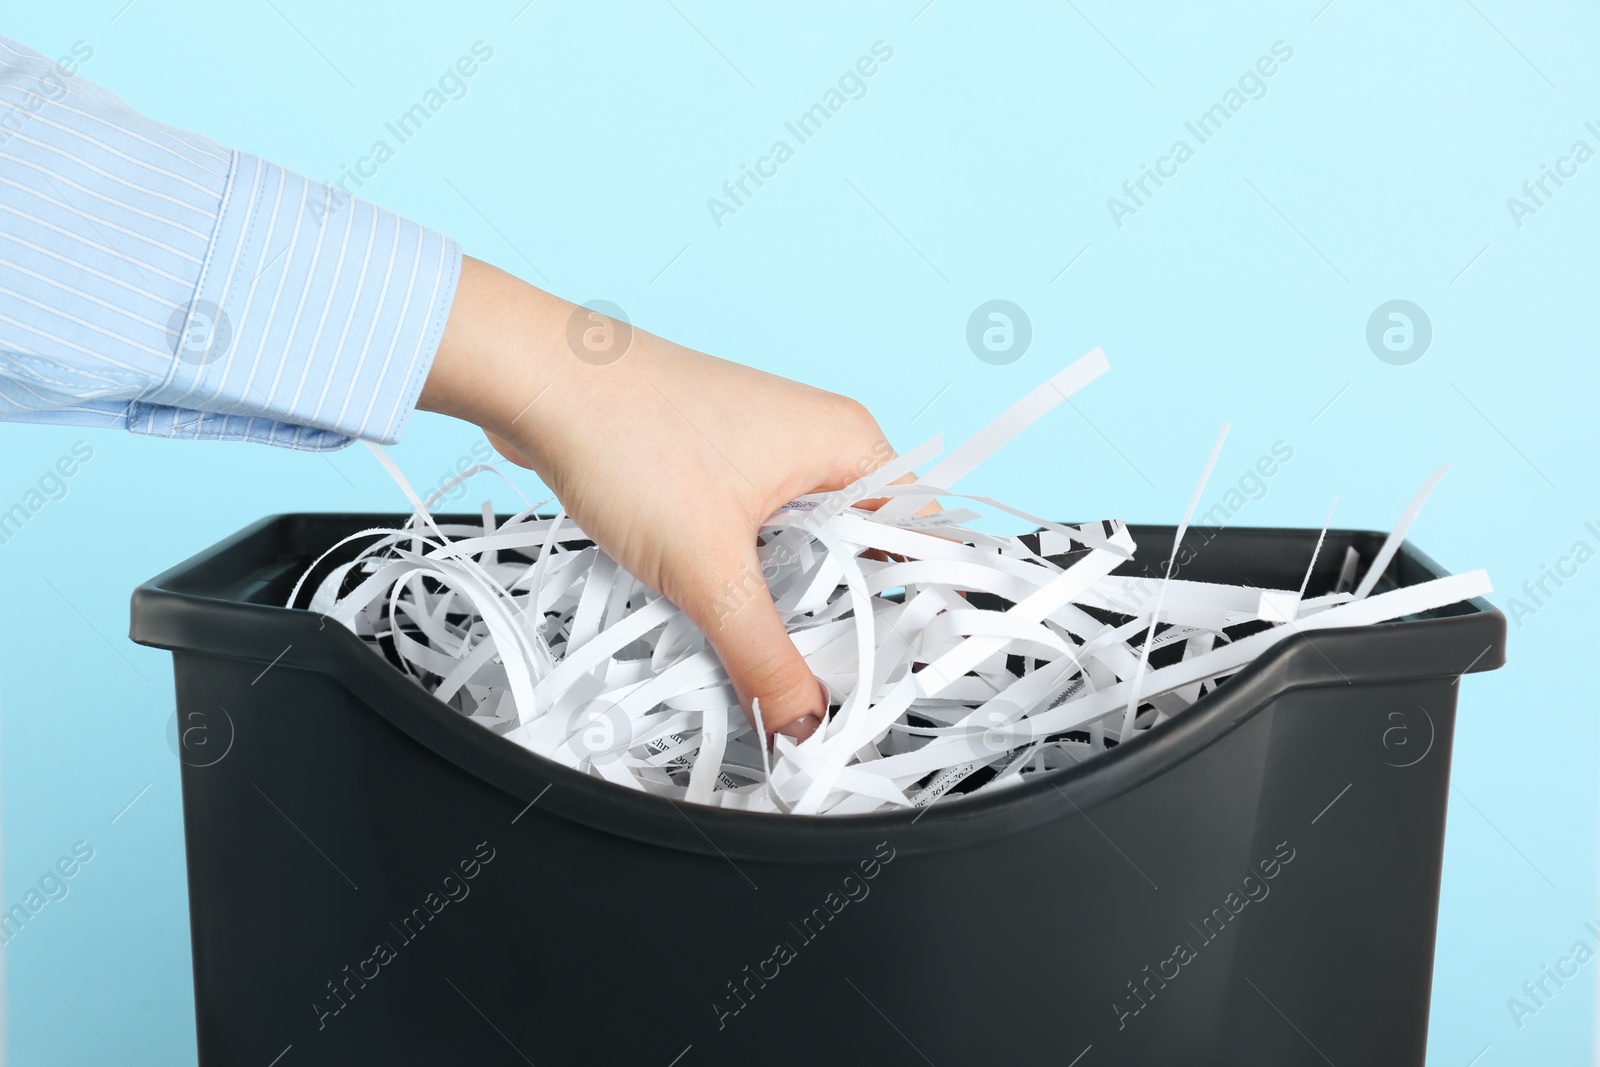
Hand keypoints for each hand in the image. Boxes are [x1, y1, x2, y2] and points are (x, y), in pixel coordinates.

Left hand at [418, 256, 896, 739]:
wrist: (535, 381)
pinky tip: (720, 614)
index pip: (922, 538)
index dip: (916, 611)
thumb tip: (801, 724)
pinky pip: (755, 542)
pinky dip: (743, 582)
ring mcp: (766, 454)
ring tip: (766, 650)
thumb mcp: (710, 571)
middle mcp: (817, 443)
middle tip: (823, 683)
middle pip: (862, 553)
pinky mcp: (718, 471)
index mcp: (848, 443)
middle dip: (840, 619)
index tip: (894, 676)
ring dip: (784, 603)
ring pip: (803, 553)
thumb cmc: (627, 432)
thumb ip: (763, 659)